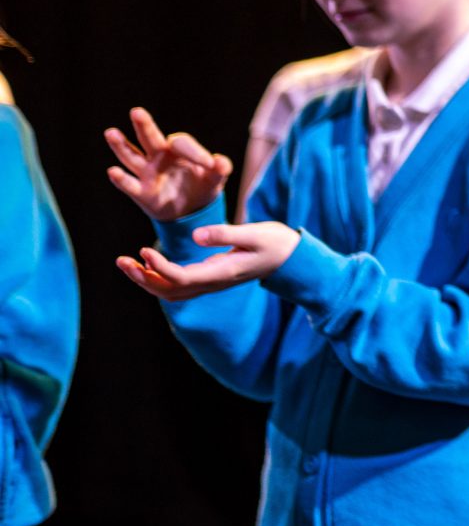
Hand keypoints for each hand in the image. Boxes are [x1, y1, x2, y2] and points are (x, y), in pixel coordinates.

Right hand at [104, 108, 232, 221]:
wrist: (191, 211)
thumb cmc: (202, 187)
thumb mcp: (215, 179)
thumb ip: (219, 170)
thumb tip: (221, 162)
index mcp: (178, 150)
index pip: (181, 143)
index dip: (194, 152)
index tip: (209, 164)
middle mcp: (159, 157)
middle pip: (150, 138)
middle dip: (144, 126)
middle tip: (137, 112)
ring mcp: (147, 173)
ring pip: (131, 156)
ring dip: (121, 146)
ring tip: (111, 132)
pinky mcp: (141, 193)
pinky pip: (129, 185)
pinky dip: (121, 179)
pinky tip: (113, 171)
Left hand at [116, 221, 300, 300]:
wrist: (290, 258)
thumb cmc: (275, 242)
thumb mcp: (255, 233)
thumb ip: (225, 234)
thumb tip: (195, 235)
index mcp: (221, 273)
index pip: (181, 278)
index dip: (159, 267)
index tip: (143, 249)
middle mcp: (212, 283)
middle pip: (169, 291)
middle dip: (142, 279)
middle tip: (121, 261)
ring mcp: (210, 283)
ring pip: (170, 291)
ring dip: (146, 280)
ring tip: (126, 262)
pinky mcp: (209, 277)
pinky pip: (177, 285)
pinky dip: (157, 276)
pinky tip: (147, 262)